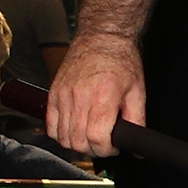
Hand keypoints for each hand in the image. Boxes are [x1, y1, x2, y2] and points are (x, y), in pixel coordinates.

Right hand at [45, 30, 145, 157]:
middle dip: (93, 150)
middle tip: (103, 143)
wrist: (102, 37)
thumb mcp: (137, 91)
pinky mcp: (53, 94)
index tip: (113, 146)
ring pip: (62, 137)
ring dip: (77, 144)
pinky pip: (50, 126)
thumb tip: (137, 144)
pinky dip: (61, 135)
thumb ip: (137, 120)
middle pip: (78, 141)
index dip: (106, 149)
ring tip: (90, 136)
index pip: (97, 137)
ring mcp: (63, 96)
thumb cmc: (120, 60)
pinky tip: (74, 130)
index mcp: (102, 97)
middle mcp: (79, 97)